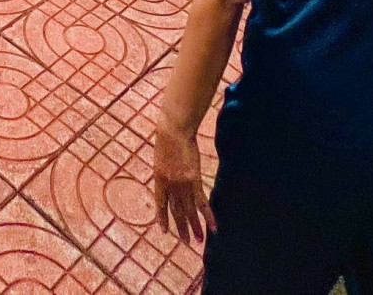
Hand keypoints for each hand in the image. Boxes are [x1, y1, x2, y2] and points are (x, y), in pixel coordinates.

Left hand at [153, 123, 215, 243]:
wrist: (173, 130)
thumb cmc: (167, 137)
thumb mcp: (161, 156)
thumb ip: (165, 169)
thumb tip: (169, 174)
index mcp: (159, 179)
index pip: (160, 203)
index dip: (162, 218)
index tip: (164, 230)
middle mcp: (170, 185)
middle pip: (176, 211)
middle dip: (181, 228)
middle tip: (186, 242)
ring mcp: (182, 184)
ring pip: (189, 211)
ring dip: (195, 227)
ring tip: (199, 241)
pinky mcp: (194, 181)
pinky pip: (202, 203)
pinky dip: (208, 216)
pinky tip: (213, 227)